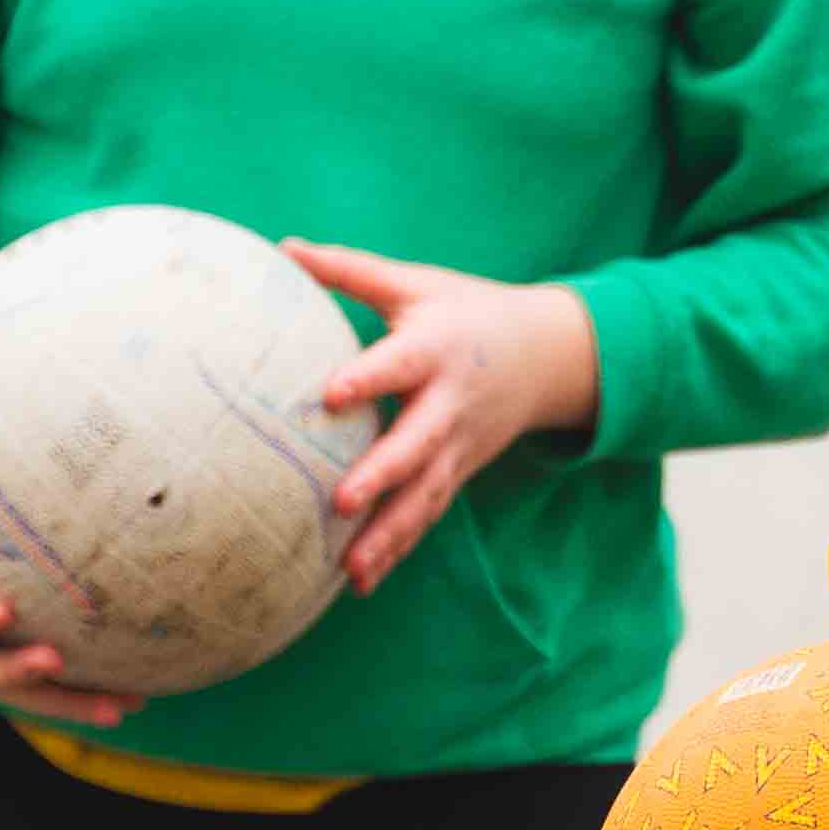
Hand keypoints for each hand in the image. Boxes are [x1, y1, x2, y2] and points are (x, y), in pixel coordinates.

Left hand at [279, 240, 598, 592]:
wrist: (546, 355)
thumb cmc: (465, 312)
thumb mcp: (415, 284)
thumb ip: (349, 271)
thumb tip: (282, 248)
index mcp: (437, 349)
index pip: (400, 364)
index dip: (369, 378)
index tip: (330, 394)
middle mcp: (450, 404)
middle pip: (418, 444)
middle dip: (383, 474)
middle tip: (343, 500)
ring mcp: (457, 447)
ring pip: (424, 495)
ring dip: (390, 534)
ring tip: (350, 567)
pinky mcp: (457, 474)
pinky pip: (426, 516)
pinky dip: (398, 550)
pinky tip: (362, 581)